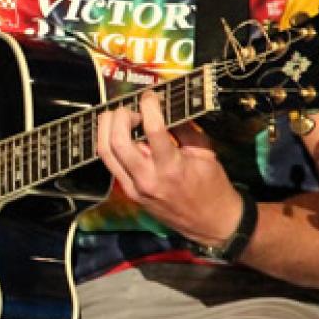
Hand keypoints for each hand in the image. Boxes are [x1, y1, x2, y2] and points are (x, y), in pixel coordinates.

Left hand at [95, 93, 241, 245]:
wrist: (211, 223)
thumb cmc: (212, 186)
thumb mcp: (205, 153)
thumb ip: (184, 129)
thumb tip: (166, 106)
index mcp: (172, 168)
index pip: (152, 129)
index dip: (148, 106)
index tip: (150, 96)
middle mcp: (148, 179)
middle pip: (117, 141)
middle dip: (119, 117)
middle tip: (131, 110)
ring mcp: (134, 188)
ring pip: (106, 153)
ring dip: (106, 129)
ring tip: (118, 118)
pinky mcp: (129, 194)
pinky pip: (112, 164)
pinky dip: (111, 145)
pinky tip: (120, 136)